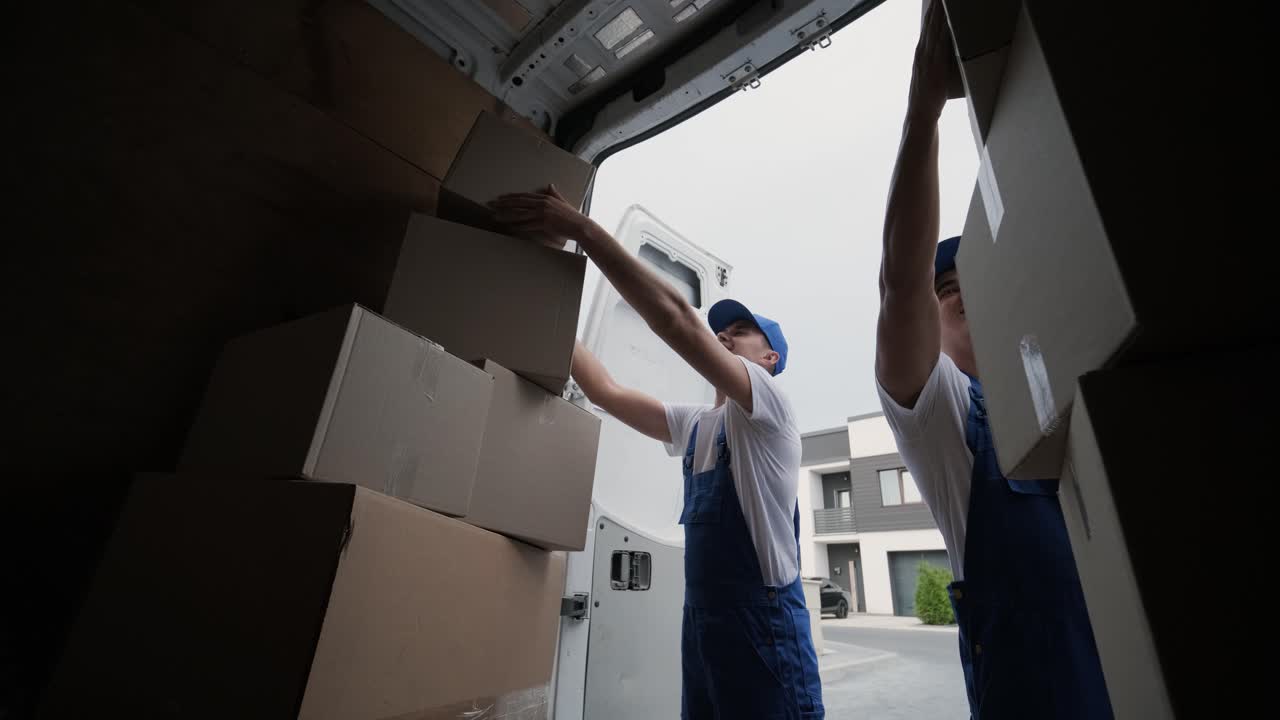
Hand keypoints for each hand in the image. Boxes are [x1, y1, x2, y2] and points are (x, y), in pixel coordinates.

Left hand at [489, 185, 589, 248]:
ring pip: (520, 214)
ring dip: (506, 215)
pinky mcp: (544, 223)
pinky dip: (518, 226)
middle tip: (492, 204)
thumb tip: (550, 184)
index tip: (501, 198)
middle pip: (519, 202)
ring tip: (496, 216)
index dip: (511, 197)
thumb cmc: (572, 216)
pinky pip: (527, 225)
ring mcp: (543, 213)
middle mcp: (542, 204)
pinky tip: (509, 227)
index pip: (524, 196)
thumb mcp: (562, 202)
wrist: (579, 226)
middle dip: (504, 203)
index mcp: (545, 198)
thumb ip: (555, 193)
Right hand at [907, 0, 955, 122]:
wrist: (920, 113)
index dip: (931, 9)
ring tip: (943, 0)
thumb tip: (945, 52)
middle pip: (930, 22)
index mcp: (920, 52)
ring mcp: (928, 58)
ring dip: (941, 12)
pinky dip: (945, 28)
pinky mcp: (936, 65)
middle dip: (935, 5)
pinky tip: (949, 18)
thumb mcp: (928, 74)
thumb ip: (934, 61)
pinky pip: (942, 42)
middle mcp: (922, 52)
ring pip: (936, 29)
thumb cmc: (927, 96)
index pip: (926, 25)